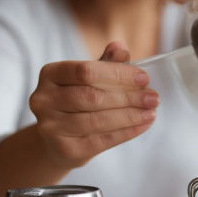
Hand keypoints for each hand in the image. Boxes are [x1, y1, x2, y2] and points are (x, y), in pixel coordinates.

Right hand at [28, 41, 158, 168]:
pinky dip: (126, 132)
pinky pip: (101, 140)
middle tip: (153, 98)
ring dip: (130, 116)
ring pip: (97, 120)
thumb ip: (105, 63)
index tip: (144, 79)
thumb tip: (120, 47)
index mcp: (50, 74)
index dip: (117, 74)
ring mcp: (51, 126)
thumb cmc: (78, 101)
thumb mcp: (89, 78)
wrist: (60, 140)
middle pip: (92, 97)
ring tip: (151, 112)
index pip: (85, 71)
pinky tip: (143, 125)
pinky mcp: (64, 148)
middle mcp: (44, 99)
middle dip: (128, 97)